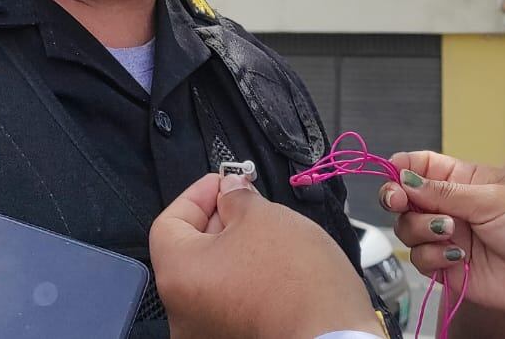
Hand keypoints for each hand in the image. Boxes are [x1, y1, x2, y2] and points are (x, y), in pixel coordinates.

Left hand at [150, 174, 381, 338]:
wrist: (335, 335)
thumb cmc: (297, 281)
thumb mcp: (263, 217)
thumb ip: (236, 197)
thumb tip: (230, 190)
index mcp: (178, 276)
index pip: (169, 222)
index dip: (199, 195)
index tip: (224, 182)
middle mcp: (183, 312)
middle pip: (190, 251)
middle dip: (219, 219)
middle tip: (248, 200)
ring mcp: (208, 330)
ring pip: (212, 276)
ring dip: (234, 248)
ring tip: (267, 230)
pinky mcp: (236, 338)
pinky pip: (230, 300)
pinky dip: (245, 277)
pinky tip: (273, 263)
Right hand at [379, 151, 504, 322]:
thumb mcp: (492, 198)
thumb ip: (444, 192)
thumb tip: (403, 178)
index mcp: (463, 180)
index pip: (419, 167)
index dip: (400, 170)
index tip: (393, 178)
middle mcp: (450, 207)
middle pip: (404, 199)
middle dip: (397, 199)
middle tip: (400, 202)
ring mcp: (448, 238)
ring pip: (407, 230)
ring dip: (421, 229)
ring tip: (451, 233)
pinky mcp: (448, 267)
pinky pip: (421, 260)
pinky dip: (432, 257)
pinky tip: (457, 257)